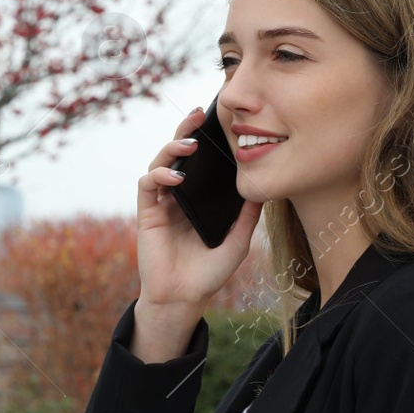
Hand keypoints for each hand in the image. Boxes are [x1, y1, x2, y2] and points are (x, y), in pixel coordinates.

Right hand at [137, 106, 262, 308]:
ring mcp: (162, 203)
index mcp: (199, 198)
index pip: (200, 161)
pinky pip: (147, 185)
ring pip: (160, 163)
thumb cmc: (208, 273)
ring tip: (189, 146)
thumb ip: (248, 216)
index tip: (219, 121)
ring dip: (172, 149)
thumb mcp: (238, 241)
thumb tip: (266, 190)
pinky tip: (175, 176)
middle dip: (186, 131)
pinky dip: (159, 175)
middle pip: (178, 154)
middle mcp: (179, 196)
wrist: (184, 298)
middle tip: (198, 115)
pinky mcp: (147, 213)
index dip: (206, 139)